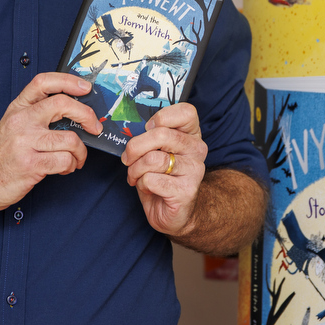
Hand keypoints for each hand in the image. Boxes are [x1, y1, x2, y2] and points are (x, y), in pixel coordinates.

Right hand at [0, 72, 100, 213]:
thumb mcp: (12, 125)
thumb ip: (36, 114)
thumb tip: (74, 111)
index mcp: (18, 108)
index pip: (44, 82)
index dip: (68, 80)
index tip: (86, 87)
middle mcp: (22, 121)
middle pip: (63, 104)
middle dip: (87, 115)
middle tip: (94, 127)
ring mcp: (25, 142)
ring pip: (70, 139)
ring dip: (80, 152)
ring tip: (76, 158)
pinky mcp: (31, 164)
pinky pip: (65, 160)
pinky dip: (71, 166)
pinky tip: (65, 168)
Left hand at [122, 102, 206, 237]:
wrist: (175, 212)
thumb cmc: (162, 178)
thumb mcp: (156, 151)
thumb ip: (150, 137)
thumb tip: (130, 128)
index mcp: (191, 135)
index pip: (186, 112)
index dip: (161, 117)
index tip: (147, 129)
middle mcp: (197, 149)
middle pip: (161, 134)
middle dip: (135, 147)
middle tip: (128, 158)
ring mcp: (194, 170)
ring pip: (153, 158)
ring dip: (135, 169)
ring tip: (135, 176)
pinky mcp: (186, 191)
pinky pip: (151, 179)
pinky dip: (141, 184)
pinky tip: (147, 188)